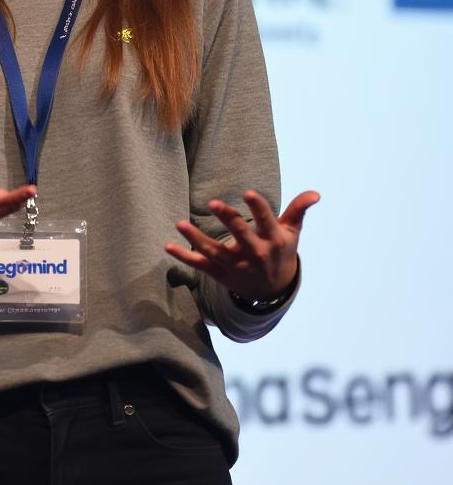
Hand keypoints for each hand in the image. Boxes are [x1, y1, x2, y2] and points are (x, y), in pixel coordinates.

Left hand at [165, 189, 319, 300]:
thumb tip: (316, 193)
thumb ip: (299, 210)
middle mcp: (254, 254)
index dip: (257, 207)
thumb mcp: (292, 233)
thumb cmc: (280, 252)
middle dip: (227, 219)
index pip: (265, 221)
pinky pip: (200, 265)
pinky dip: (183, 257)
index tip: (248, 192)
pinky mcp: (220, 273)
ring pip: (214, 251)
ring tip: (180, 224)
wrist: (272, 291)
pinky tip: (168, 246)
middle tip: (212, 203)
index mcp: (272, 240)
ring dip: (196, 238)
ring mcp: (235, 265)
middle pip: (239, 235)